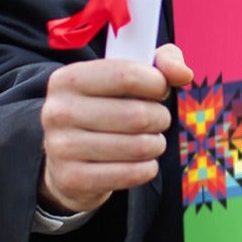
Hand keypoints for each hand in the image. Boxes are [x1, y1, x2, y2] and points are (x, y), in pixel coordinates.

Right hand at [38, 43, 193, 214]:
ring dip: (156, 144)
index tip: (160, 90)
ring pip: (138, 146)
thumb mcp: (127, 75)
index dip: (157, 83)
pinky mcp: (72, 179)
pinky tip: (140, 162)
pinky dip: (147, 168)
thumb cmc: (106, 108)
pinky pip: (131, 174)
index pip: (127, 75)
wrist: (67, 159)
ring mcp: (61, 148)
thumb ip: (161, 63)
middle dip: (160, 118)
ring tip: (149, 141)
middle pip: (137, 115)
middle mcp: (58, 111)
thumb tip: (183, 74)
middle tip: (157, 120)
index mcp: (68, 79)